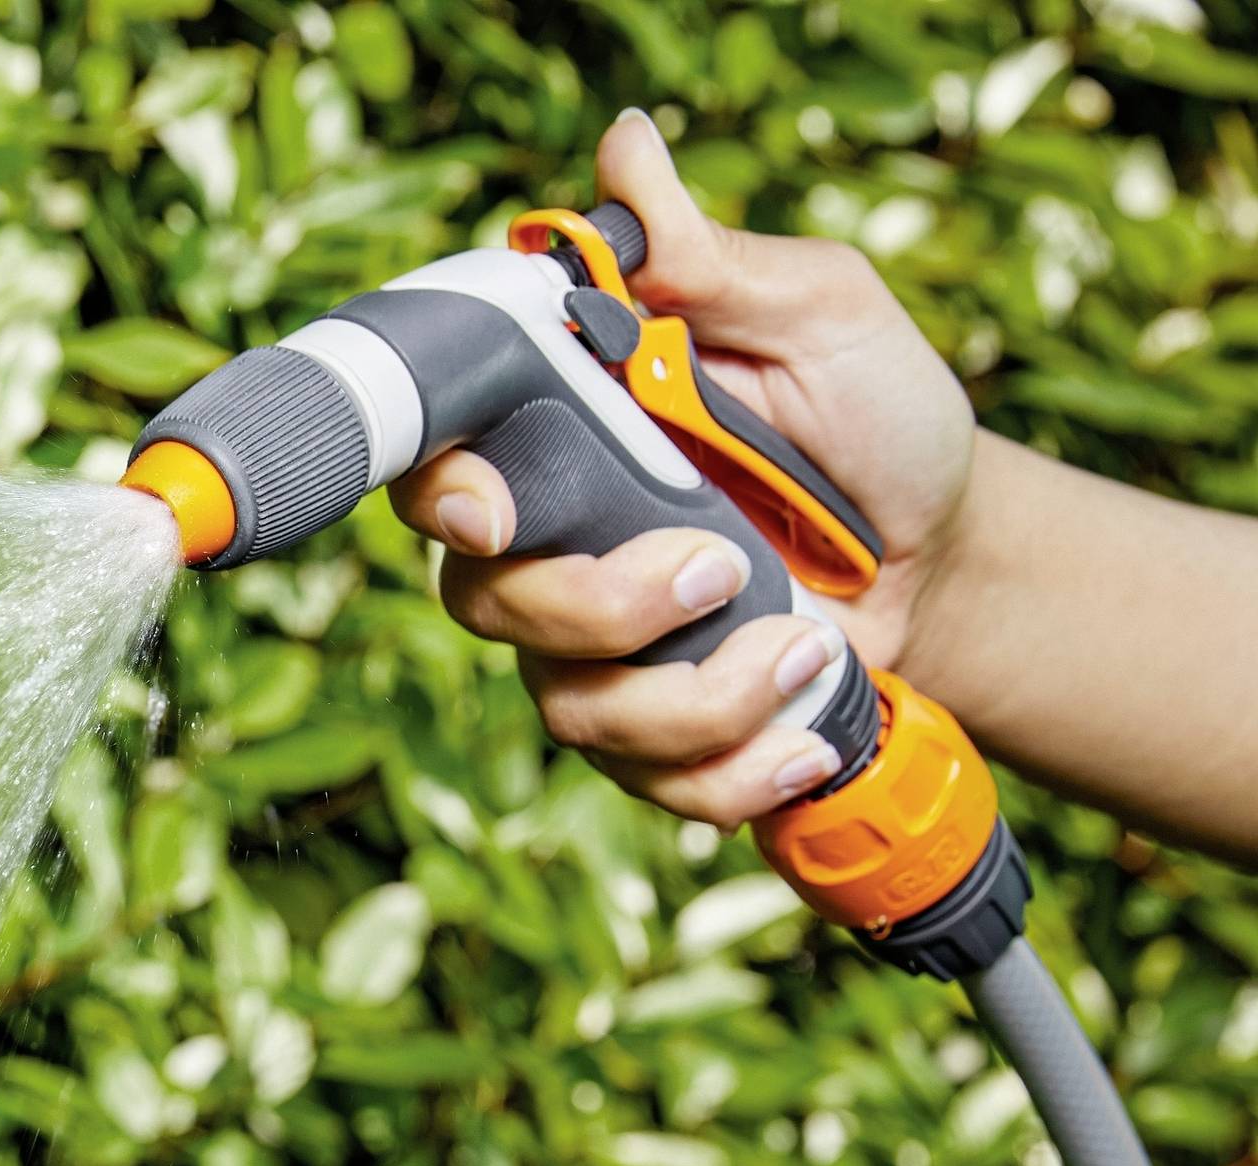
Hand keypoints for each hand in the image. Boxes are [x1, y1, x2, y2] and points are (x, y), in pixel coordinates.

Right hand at [389, 109, 976, 828]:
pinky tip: (804, 729)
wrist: (957, 561)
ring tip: (805, 652)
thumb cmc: (881, 425)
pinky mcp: (651, 744)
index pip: (438, 469)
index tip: (495, 512)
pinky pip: (647, 787)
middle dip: (604, 606)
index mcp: (565, 441)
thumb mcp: (820, 317)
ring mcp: (594, 656)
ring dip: (698, 698)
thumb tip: (626, 148)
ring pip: (570, 709)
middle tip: (719, 568)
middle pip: (487, 603)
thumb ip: (709, 260)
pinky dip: (734, 772)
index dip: (442, 496)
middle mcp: (552, 550)